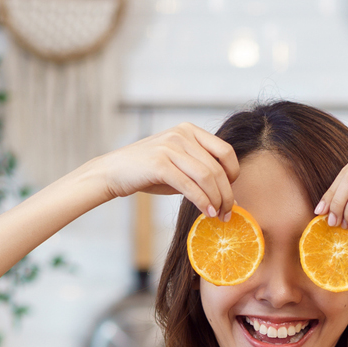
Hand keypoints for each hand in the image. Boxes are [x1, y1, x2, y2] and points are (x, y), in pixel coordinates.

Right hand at [91, 123, 238, 218]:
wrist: (114, 172)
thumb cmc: (148, 172)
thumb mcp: (178, 164)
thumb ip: (199, 171)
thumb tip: (226, 194)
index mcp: (189, 130)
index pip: (225, 151)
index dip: (233, 174)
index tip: (230, 194)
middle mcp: (181, 135)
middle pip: (217, 168)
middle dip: (227, 194)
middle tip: (228, 213)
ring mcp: (170, 147)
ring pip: (207, 177)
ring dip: (217, 200)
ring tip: (218, 216)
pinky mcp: (160, 164)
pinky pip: (190, 186)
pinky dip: (202, 201)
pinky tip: (206, 213)